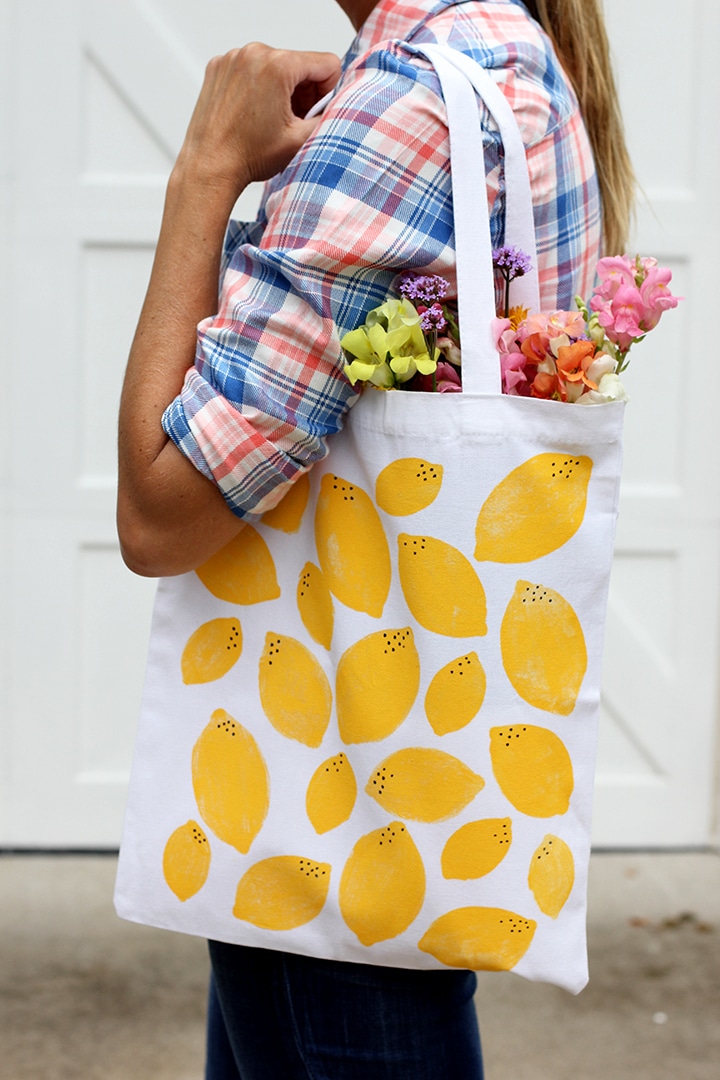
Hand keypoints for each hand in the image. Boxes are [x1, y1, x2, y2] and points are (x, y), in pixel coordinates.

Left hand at [176, 43, 341, 196]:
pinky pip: (252, 69)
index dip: (328, 92)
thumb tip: (340, 107)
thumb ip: (329, 118)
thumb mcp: (301, 140)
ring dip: (281, 89)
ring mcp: (233, 58)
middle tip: (292, 120)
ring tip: (270, 119)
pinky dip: (257, 87)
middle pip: (300, 64)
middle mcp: (254, 53)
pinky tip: (253, 112)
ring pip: (276, 66)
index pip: (327, 64)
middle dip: (303, 91)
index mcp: (278, 65)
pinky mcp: (219, 66)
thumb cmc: (248, 156)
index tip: (315, 112)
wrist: (210, 167)